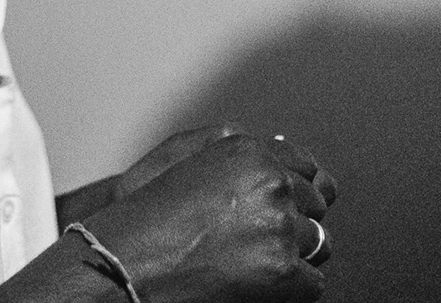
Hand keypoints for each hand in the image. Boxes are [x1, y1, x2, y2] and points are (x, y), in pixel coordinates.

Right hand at [84, 129, 336, 302]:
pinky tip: (257, 284)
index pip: (304, 167)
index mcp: (248, 151)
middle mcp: (270, 182)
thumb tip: (281, 152)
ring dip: (292, 254)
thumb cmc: (143, 217)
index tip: (293, 204)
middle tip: (257, 240)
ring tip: (252, 263)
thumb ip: (235, 152)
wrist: (122, 263)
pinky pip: (312, 281)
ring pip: (318, 242)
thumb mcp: (184, 160)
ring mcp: (279, 227)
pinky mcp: (282, 270)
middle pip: (315, 205)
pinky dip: (291, 288)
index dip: (299, 190)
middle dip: (295, 222)